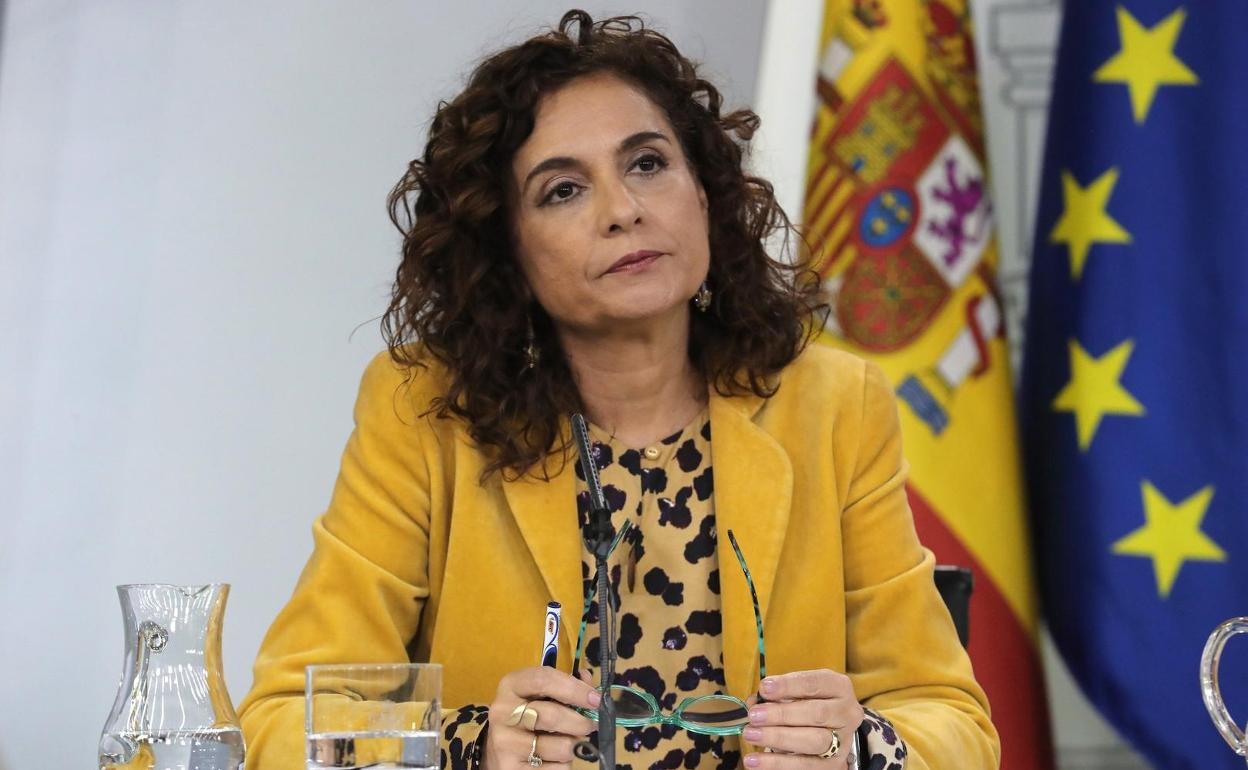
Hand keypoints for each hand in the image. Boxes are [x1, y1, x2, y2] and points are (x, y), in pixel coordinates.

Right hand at [482, 667, 600, 769]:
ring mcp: (505, 742)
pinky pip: (557, 768)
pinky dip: (563, 764)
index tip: (596, 699)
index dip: (575, 689)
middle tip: (591, 725)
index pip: (544, 680)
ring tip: (565, 742)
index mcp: (511, 686)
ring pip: (561, 746)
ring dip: (572, 746)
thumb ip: (566, 685)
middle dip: (581, 722)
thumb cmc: (526, 717)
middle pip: (553, 716)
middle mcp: (503, 712)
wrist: (499, 750)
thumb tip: (588, 679)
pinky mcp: (512, 768)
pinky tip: (553, 758)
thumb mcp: (540, 695)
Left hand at [740, 669, 864, 768]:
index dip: (789, 685)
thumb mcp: (797, 692)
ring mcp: (843, 741)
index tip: (764, 688)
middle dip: (782, 714)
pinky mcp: (834, 765)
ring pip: (814, 741)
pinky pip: (806, 766)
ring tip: (750, 735)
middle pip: (817, 714)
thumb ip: (777, 695)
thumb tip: (754, 702)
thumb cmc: (808, 705)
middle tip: (754, 716)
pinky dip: (778, 764)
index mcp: (838, 687)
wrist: (831, 732)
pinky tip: (755, 761)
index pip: (815, 683)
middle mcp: (847, 713)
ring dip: (778, 738)